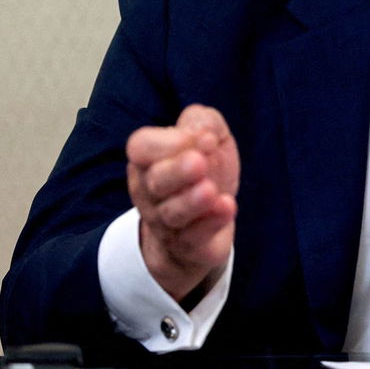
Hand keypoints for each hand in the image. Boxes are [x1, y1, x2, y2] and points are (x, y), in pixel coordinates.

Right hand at [126, 104, 239, 301]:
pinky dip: (211, 223)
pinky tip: (226, 207)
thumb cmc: (205, 169)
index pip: (142, 147)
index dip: (171, 141)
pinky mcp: (189, 246)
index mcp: (149, 160)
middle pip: (154, 182)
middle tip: (199, 162)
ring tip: (210, 190)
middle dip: (176, 171)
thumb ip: (203, 122)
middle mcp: (150, 192)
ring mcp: (167, 222)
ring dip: (191, 201)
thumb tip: (203, 134)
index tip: (206, 139)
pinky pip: (193, 238)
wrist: (210, 218)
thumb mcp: (209, 135)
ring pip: (171, 214)